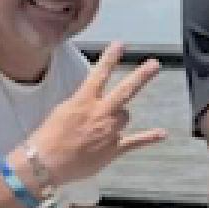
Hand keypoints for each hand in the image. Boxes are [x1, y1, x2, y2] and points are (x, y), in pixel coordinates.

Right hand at [31, 41, 167, 182]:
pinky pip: (136, 141)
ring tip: (104, 126)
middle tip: (154, 65)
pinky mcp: (114, 149)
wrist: (46, 163)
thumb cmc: (48, 137)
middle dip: (141, 76)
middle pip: (126, 90)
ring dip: (119, 117)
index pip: (99, 74)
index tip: (121, 44)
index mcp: (84, 100)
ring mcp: (110, 130)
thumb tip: (91, 102)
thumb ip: (81, 103)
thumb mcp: (62, 110)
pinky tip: (163, 134)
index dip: (110, 58)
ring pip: (125, 116)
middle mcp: (101, 112)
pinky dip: (150, 137)